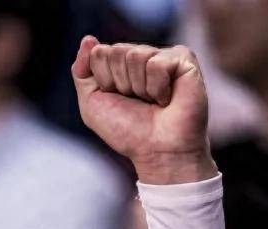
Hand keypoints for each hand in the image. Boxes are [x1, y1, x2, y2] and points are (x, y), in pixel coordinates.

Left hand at [71, 36, 215, 184]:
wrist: (157, 151)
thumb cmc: (127, 131)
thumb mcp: (92, 104)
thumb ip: (82, 72)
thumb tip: (88, 39)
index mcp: (119, 64)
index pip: (98, 53)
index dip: (103, 81)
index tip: (116, 99)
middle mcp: (141, 56)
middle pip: (116, 51)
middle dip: (120, 83)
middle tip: (137, 102)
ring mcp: (163, 55)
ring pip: (136, 55)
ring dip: (139, 87)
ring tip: (152, 101)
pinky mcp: (185, 59)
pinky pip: (157, 63)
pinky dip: (157, 88)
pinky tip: (167, 99)